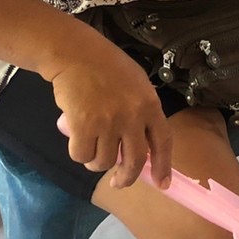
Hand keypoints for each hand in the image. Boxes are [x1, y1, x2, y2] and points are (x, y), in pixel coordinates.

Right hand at [47, 39, 173, 190]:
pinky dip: (78, 153)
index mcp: (150, 105)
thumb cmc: (106, 67)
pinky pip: (82, 155)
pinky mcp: (83, 126)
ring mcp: (108, 122)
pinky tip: (76, 139)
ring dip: (96, 162)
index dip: (163, 165)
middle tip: (117, 181)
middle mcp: (133, 116)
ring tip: (91, 147)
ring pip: (104, 162)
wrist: (76, 54)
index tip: (162, 183)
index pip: (163, 142)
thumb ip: (141, 113)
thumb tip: (140, 147)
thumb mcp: (136, 85)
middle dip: (126, 178)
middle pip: (134, 161)